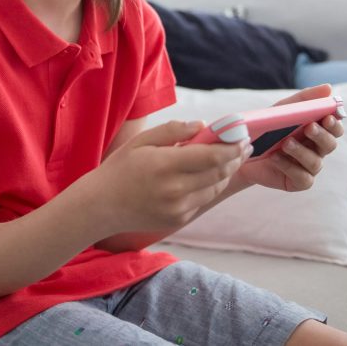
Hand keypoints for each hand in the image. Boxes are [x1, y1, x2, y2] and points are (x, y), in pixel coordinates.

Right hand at [91, 120, 251, 233]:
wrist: (101, 206)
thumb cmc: (121, 168)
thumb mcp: (142, 141)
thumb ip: (173, 131)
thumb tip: (202, 125)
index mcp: (165, 166)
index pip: (212, 156)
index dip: (232, 147)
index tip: (243, 136)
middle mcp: (175, 190)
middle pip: (219, 173)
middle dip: (236, 157)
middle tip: (244, 144)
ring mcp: (178, 209)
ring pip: (215, 188)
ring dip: (226, 172)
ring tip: (232, 158)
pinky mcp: (179, 220)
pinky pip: (203, 200)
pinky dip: (211, 186)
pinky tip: (211, 174)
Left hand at [238, 84, 344, 191]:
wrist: (243, 150)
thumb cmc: (268, 128)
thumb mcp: (283, 110)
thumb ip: (305, 99)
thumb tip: (329, 88)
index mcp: (317, 130)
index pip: (335, 127)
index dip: (336, 123)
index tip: (328, 117)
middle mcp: (317, 149)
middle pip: (330, 144)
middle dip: (321, 135)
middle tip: (308, 127)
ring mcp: (309, 167)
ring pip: (316, 162)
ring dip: (302, 151)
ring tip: (286, 143)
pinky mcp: (298, 181)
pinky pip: (303, 177)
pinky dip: (289, 166)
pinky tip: (276, 157)